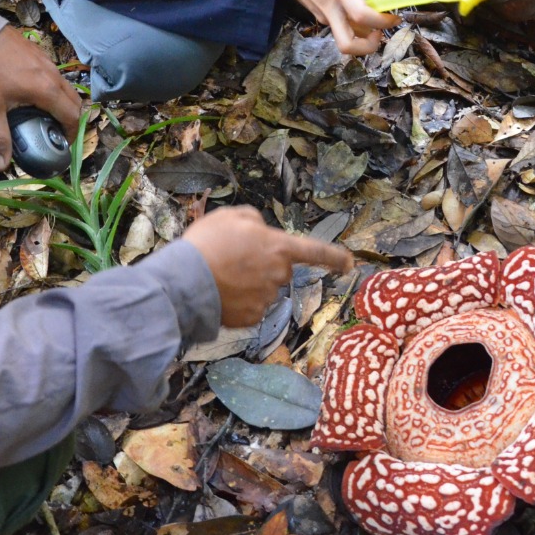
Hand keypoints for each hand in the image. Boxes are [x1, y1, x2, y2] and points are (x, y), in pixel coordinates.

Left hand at [0, 25, 82, 171]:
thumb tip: (2, 167)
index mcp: (47, 90)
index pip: (71, 116)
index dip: (71, 134)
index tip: (62, 145)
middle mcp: (53, 75)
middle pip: (74, 101)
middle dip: (70, 120)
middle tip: (55, 133)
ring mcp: (47, 61)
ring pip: (65, 87)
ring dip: (62, 103)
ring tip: (44, 115)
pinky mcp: (38, 53)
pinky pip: (54, 75)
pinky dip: (52, 89)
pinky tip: (31, 93)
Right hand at [181, 206, 354, 326]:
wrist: (185, 280)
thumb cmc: (207, 243)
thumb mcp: (231, 216)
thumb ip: (253, 219)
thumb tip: (259, 229)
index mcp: (279, 247)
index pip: (316, 251)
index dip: (334, 257)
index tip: (349, 263)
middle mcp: (279, 275)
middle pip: (280, 270)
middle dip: (264, 266)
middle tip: (234, 259)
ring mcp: (266, 299)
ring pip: (264, 290)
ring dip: (250, 284)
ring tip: (222, 276)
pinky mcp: (251, 318)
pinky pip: (251, 308)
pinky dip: (239, 303)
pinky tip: (222, 293)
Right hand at [279, 0, 403, 55]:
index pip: (362, 17)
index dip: (382, 22)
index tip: (394, 17)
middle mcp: (331, 10)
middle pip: (348, 46)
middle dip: (368, 47)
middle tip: (380, 33)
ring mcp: (323, 16)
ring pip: (345, 38)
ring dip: (361, 37)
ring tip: (374, 22)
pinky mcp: (318, 15)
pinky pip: (339, 27)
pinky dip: (352, 26)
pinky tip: (358, 11)